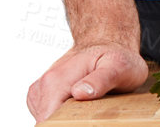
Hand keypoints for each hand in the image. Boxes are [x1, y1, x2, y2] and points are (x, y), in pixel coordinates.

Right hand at [27, 40, 147, 121]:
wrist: (107, 42)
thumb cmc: (115, 55)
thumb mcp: (119, 66)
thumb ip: (100, 80)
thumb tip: (79, 92)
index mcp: (55, 81)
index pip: (48, 122)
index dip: (67, 125)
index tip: (87, 117)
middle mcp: (43, 86)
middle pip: (48, 123)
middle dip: (69, 122)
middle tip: (93, 110)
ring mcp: (41, 92)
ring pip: (49, 120)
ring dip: (67, 119)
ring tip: (90, 104)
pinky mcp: (42, 97)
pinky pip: (50, 116)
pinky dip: (64, 115)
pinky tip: (80, 104)